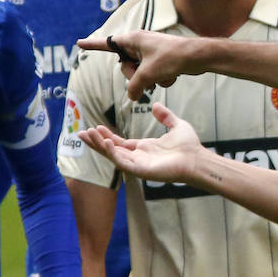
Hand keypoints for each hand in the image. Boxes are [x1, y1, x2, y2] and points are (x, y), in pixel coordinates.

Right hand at [77, 30, 196, 100]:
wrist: (197, 57)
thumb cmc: (171, 58)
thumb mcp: (148, 74)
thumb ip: (134, 87)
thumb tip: (132, 97)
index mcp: (133, 40)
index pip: (107, 44)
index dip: (92, 45)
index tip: (79, 43)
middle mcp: (139, 44)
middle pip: (125, 67)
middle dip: (135, 77)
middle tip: (148, 76)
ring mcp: (150, 53)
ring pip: (139, 75)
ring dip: (150, 80)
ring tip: (163, 75)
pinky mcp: (159, 61)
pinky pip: (152, 76)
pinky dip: (160, 79)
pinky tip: (172, 76)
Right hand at [78, 101, 203, 182]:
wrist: (197, 158)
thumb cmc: (189, 146)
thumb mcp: (176, 125)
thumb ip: (165, 116)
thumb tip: (156, 105)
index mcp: (144, 149)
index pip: (119, 143)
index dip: (106, 136)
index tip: (95, 127)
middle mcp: (138, 158)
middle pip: (111, 150)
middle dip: (96, 142)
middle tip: (80, 133)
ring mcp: (139, 165)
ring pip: (113, 156)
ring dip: (100, 146)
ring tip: (88, 135)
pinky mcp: (141, 171)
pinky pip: (123, 163)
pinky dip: (113, 153)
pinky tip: (107, 143)